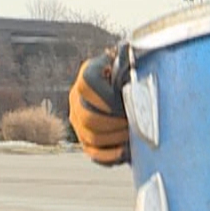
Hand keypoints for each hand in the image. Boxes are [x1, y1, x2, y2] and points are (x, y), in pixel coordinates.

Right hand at [68, 49, 129, 165]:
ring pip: (90, 137)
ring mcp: (78, 120)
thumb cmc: (131, 78)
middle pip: (88, 116)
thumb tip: (131, 54)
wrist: (126, 89)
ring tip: (132, 136)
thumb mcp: (129, 66)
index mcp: (88, 75)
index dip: (107, 96)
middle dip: (114, 123)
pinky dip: (110, 156)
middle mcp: (77, 98)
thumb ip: (128, 62)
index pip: (88, 83)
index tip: (124, 103)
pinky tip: (126, 152)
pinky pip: (93, 153)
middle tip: (132, 123)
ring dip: (115, 139)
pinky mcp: (85, 139)